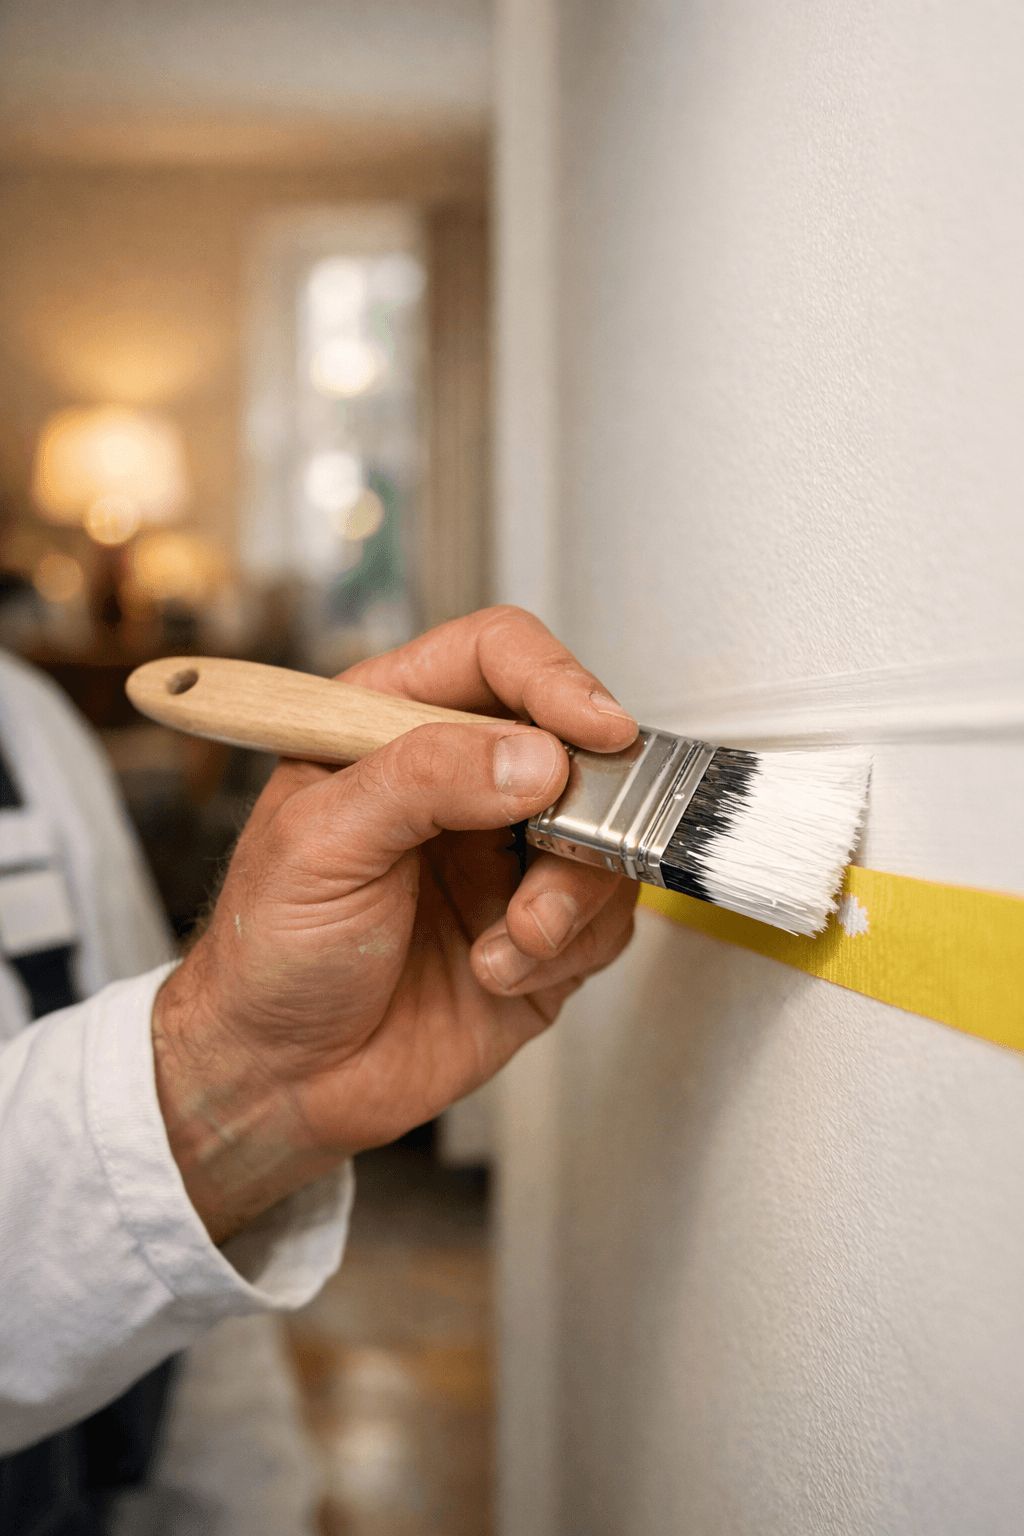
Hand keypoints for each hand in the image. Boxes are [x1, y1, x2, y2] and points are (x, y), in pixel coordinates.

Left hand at [152, 607, 638, 1240]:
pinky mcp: (540, 934)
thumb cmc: (269, 952)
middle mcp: (460, 784)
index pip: (496, 657)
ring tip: (512, 937)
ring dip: (569, 894)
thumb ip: (422, 780)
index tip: (594, 729)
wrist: (278, 1080)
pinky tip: (497, 971)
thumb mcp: (321, 844)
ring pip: (607, 836)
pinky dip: (564, 950)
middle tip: (558, 849)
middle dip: (583, 806)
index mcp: (393, 727)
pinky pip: (606, 920)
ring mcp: (506, 859)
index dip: (554, 680)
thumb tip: (533, 755)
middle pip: (575, 744)